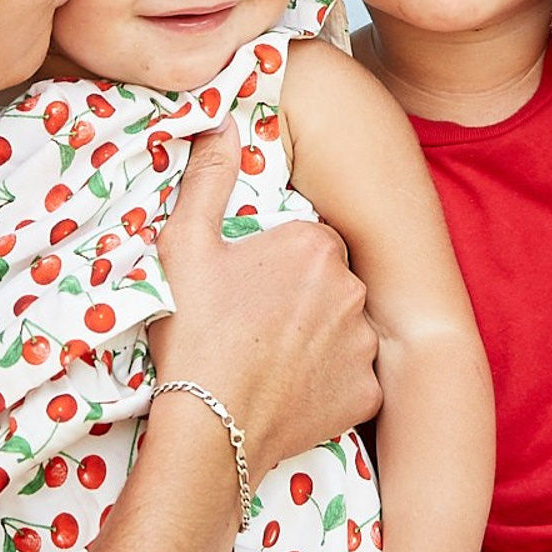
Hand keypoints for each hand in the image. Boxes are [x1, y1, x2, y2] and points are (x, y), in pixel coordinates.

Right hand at [152, 124, 379, 471]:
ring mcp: (364, 345)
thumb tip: (224, 122)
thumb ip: (209, 178)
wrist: (209, 430)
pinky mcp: (367, 394)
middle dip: (300, 297)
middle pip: (329, 282)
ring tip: (268, 359)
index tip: (245, 286)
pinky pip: (352, 378)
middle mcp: (353, 290)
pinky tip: (290, 389)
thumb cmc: (194, 335)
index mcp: (315, 245)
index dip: (274, 263)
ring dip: (317, 338)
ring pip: (344, 328)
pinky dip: (328, 383)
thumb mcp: (184, 246)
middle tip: (253, 323)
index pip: (306, 241)